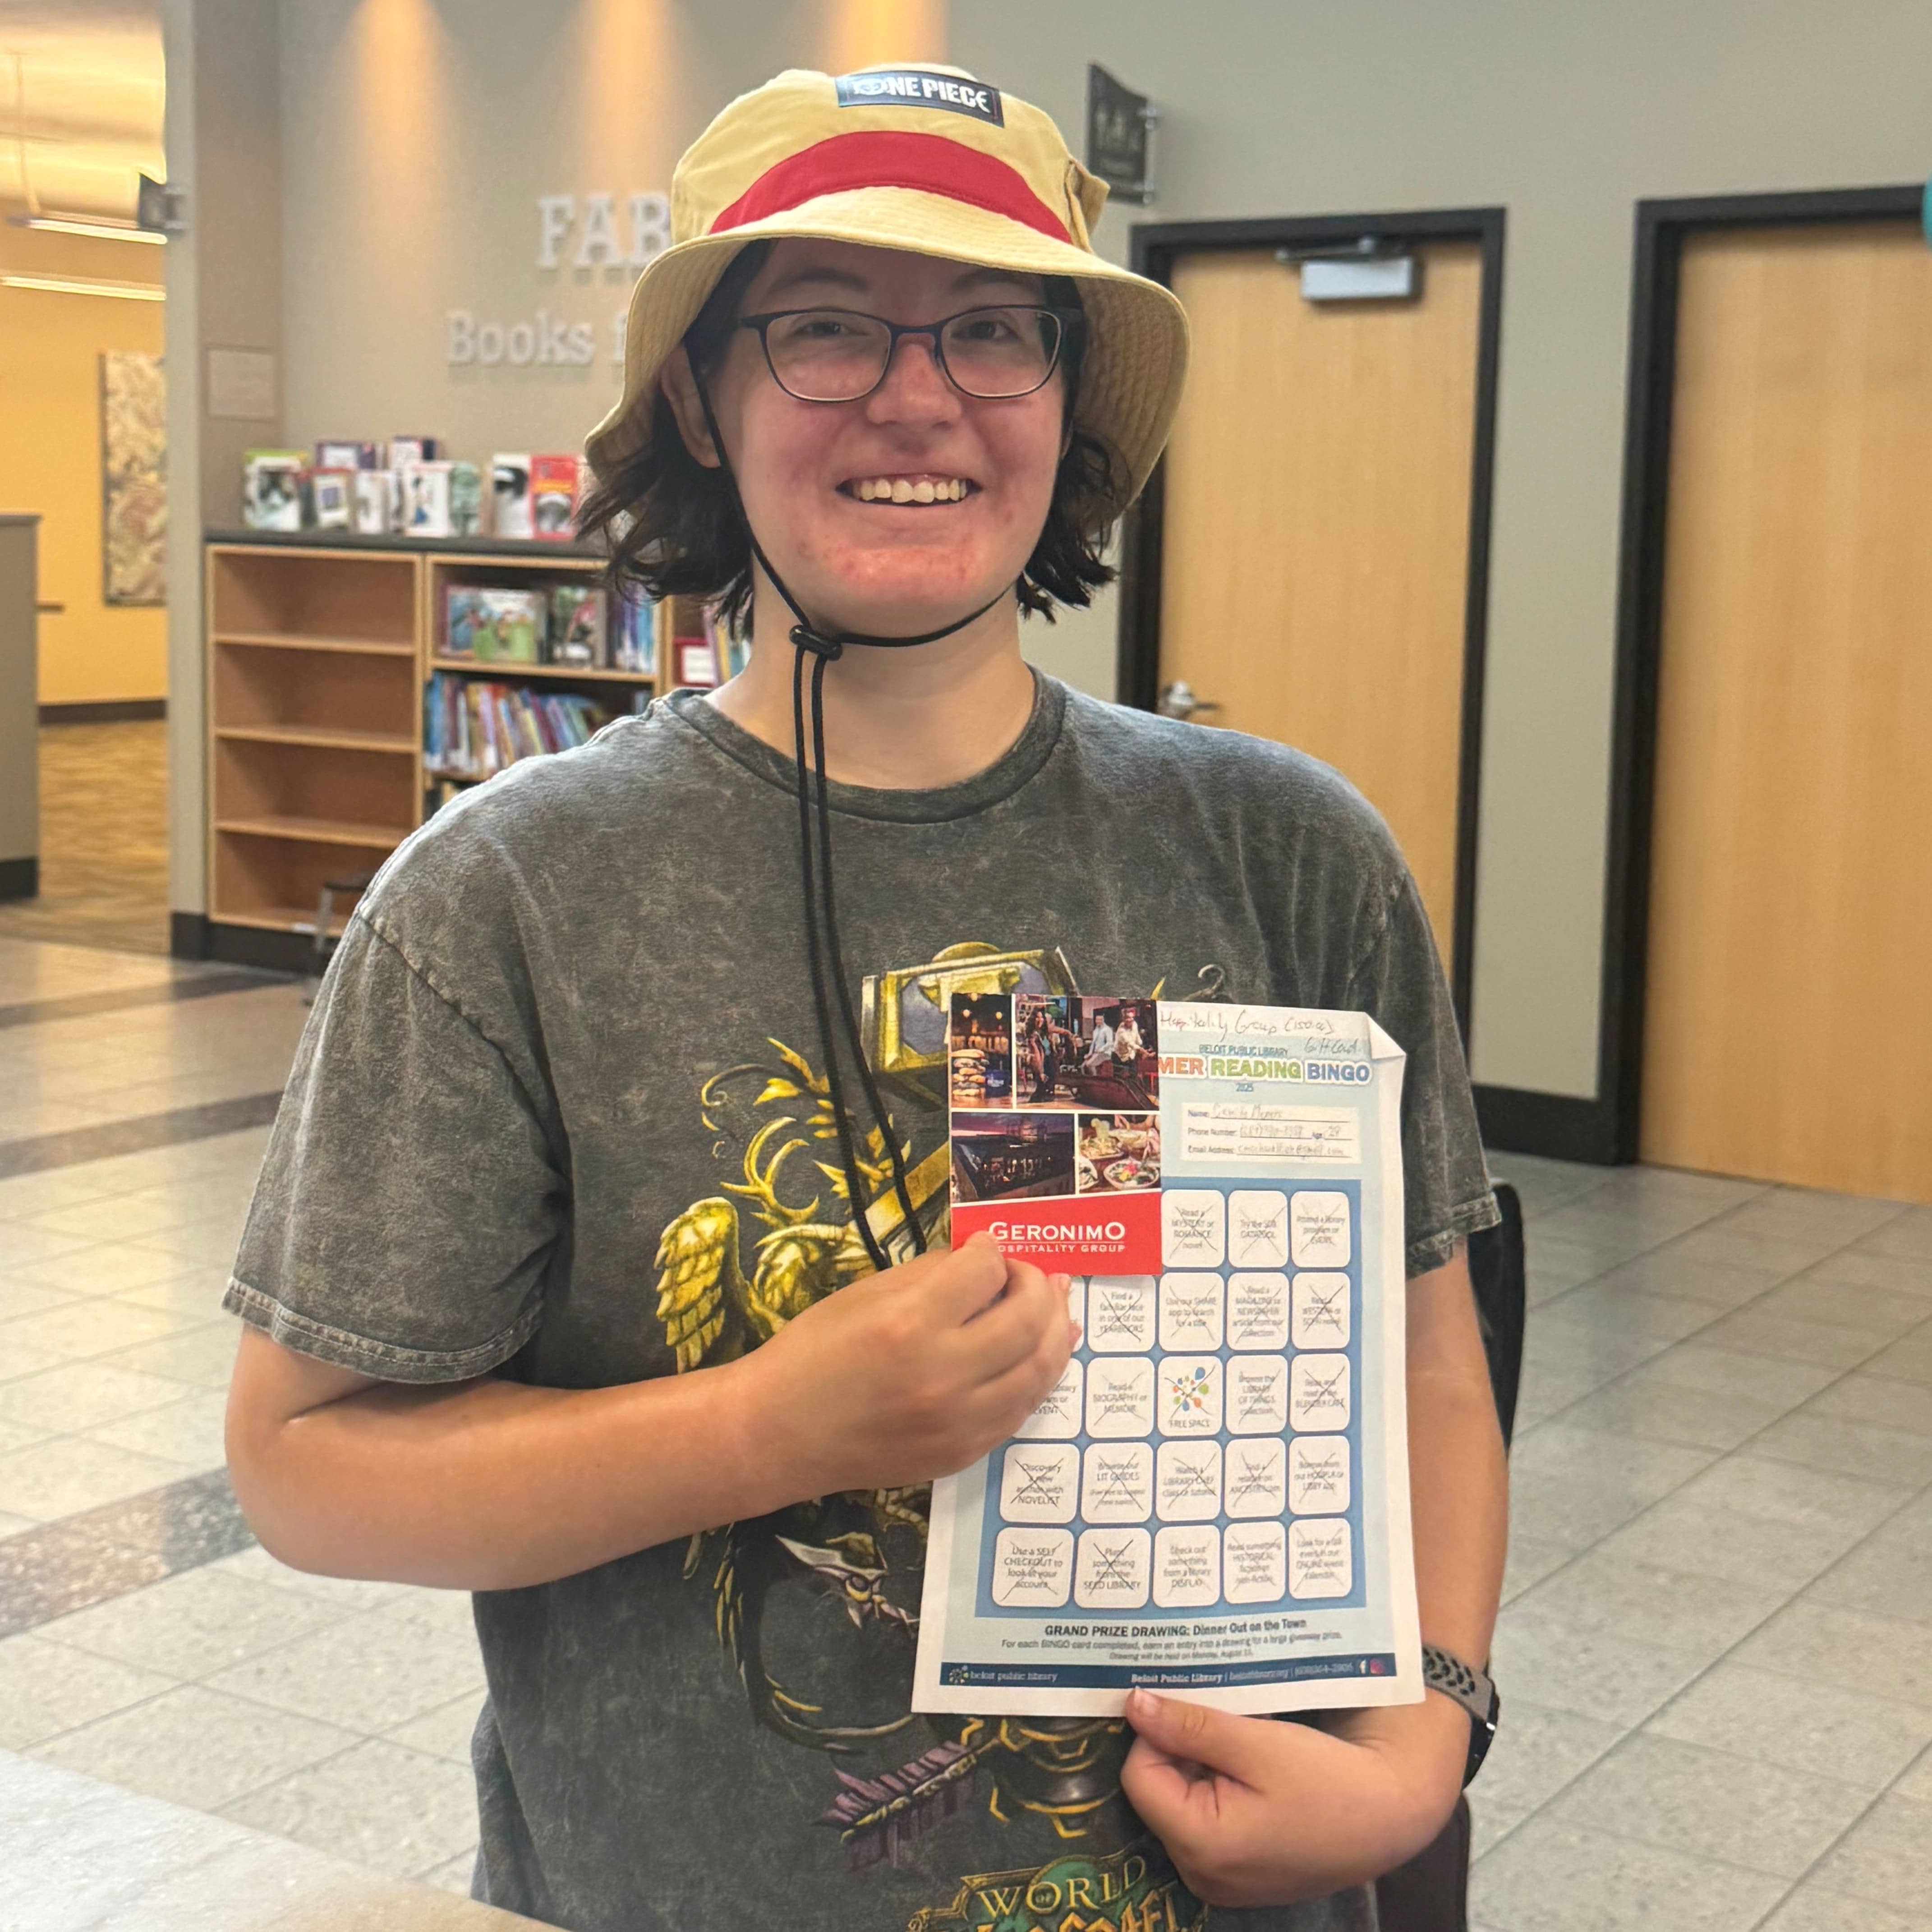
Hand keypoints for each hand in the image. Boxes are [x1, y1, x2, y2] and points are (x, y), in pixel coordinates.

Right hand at [742, 1234, 1077, 1495]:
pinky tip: (1039, 1352)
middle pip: (1027, 1318)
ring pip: (1039, 1368)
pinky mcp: (964, 1453)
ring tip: (1055, 1306)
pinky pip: (1022, 1409)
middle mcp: (943, 1375)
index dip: (992, 1251)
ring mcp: (959, 1423)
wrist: (779, 1435)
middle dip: (1037, 1284)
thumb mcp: (864, 1295)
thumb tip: (985, 1259)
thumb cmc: (813, 1353)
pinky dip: (1037, 1374)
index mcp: (910, 1324)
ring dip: (1055, 1329)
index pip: (985, 1271)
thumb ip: (931, 1273)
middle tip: (1030, 1273)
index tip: (987, 1249)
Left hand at [1120, 1688, 1466, 1906]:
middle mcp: (1202, 1875)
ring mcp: (1223, 1880)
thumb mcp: (1256, 1744)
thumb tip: (1133, 1705)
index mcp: (1200, 1847)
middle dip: (1180, 1750)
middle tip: (1220, 1720)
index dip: (1158, 1733)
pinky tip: (1251, 1767)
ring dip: (1201, 1766)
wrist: (1392, 1815)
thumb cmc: (1327, 1779)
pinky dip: (1220, 1788)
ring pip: (1181, 1803)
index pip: (1140, 1775)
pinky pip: (1208, 1822)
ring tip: (1240, 1740)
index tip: (1192, 1706)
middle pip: (1158, 1792)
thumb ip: (1190, 1727)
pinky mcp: (1243, 1873)